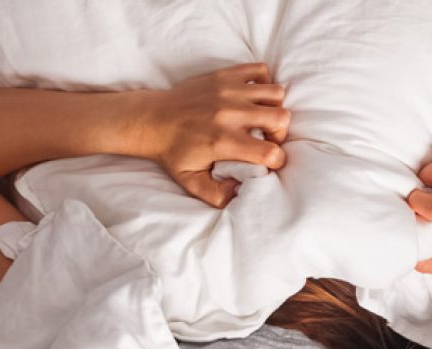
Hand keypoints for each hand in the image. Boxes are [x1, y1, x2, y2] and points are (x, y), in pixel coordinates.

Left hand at [129, 63, 290, 206]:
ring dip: (274, 107)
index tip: (270, 161)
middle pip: (280, 118)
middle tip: (267, 138)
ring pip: (275, 93)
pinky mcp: (224, 76)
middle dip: (280, 133)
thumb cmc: (173, 152)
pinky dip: (263, 82)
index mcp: (224, 141)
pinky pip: (260, 70)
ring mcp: (228, 91)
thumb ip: (217, 195)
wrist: (151, 120)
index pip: (270, 152)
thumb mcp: (190, 181)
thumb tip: (241, 192)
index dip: (277, 160)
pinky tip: (253, 97)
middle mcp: (229, 114)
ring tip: (262, 117)